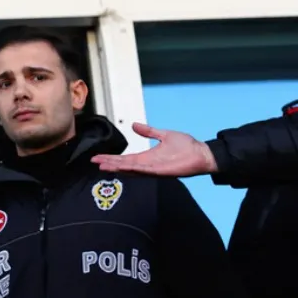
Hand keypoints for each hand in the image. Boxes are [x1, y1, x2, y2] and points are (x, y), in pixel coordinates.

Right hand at [91, 122, 217, 176]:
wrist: (203, 153)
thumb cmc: (187, 146)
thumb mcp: (164, 135)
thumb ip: (149, 131)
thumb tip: (134, 125)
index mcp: (147, 157)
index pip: (125, 158)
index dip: (111, 158)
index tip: (98, 157)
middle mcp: (148, 165)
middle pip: (124, 165)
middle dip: (109, 164)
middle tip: (94, 162)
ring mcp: (154, 169)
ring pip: (131, 170)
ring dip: (118, 168)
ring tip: (103, 166)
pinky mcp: (162, 171)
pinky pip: (146, 171)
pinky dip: (134, 170)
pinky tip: (124, 168)